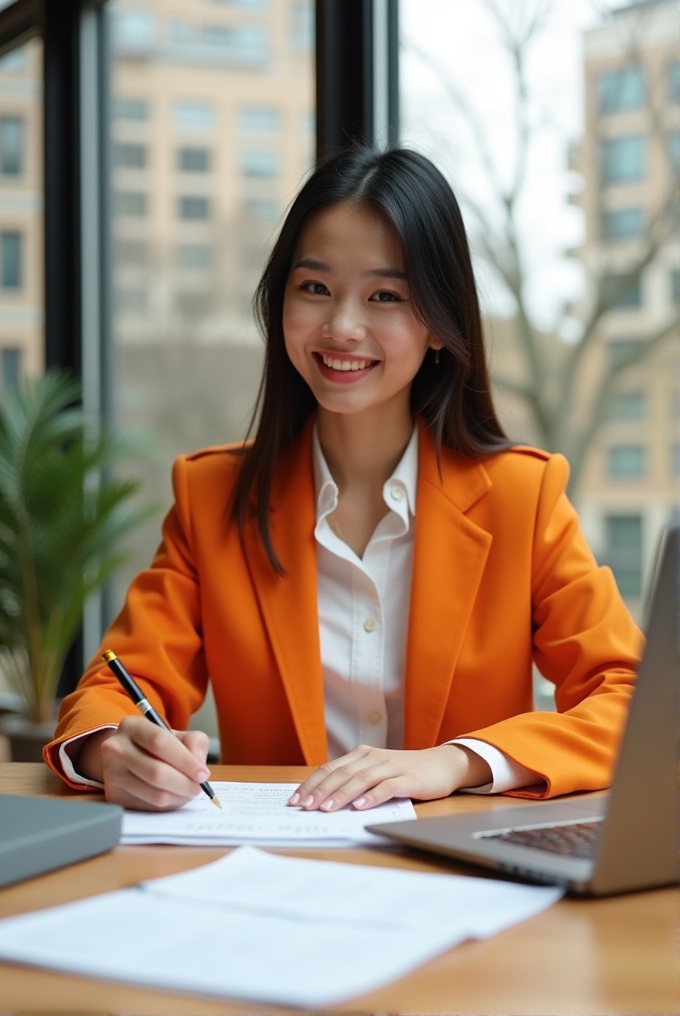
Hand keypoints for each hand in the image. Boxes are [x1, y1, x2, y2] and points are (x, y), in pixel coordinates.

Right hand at [76, 716, 210, 811]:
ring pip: (154, 794)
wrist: (127, 756)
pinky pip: (148, 806)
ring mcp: (111, 774)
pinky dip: (168, 805)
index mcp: (132, 726)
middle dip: (185, 783)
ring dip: (179, 797)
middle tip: (199, 787)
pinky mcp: (113, 795)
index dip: (185, 760)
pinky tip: (173, 796)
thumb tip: (199, 766)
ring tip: (189, 791)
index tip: (203, 774)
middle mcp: (115, 748)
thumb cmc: (155, 745)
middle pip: (156, 772)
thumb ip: (195, 742)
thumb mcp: (177, 734)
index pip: (160, 742)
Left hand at [287, 743, 492, 811]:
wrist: (443, 764)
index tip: (294, 801)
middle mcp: (373, 757)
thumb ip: (355, 781)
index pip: (329, 769)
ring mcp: (391, 766)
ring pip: (360, 779)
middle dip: (319, 792)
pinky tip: (359, 807)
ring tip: (326, 810)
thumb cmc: (406, 772)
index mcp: (361, 755)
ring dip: (341, 795)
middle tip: (304, 808)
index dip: (310, 784)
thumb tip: (324, 801)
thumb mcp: (377, 772)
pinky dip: (371, 797)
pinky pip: (386, 787)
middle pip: (340, 774)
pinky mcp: (408, 778)